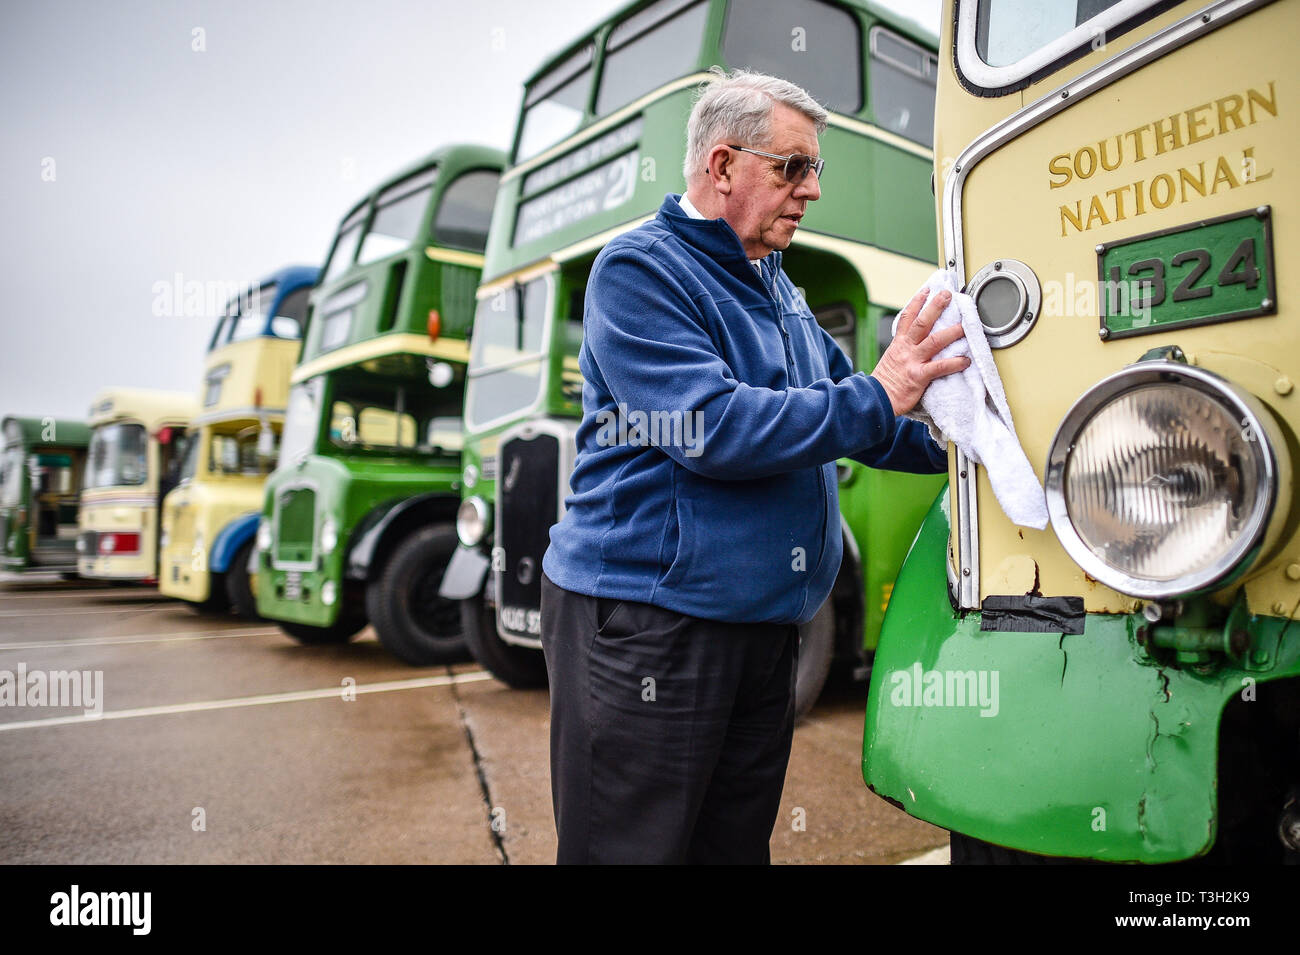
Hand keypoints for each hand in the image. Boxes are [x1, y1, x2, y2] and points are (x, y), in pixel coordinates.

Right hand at [870, 287, 969, 415]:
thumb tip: (915, 345)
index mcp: (898, 344)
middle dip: (935, 306)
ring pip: (934, 341)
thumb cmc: (884, 383)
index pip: (907, 317)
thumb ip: (903, 350)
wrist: (874, 400)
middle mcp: (906, 349)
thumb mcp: (890, 360)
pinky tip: (965, 360)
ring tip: (964, 325)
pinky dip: (954, 363)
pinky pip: (940, 367)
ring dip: (951, 332)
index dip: (917, 302)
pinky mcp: (919, 376)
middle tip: (947, 295)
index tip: (926, 290)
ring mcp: (913, 361)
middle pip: (922, 322)